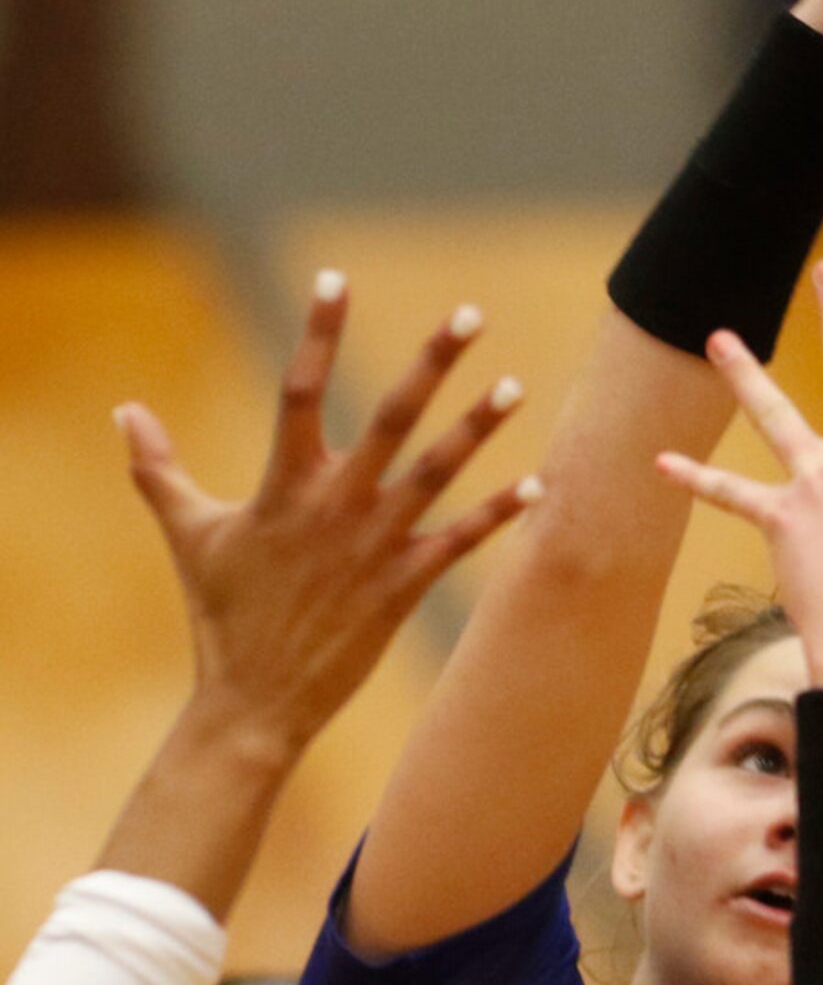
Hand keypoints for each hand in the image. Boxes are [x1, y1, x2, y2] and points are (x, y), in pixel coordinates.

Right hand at [117, 272, 541, 756]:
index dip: (317, 331)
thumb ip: (159, 469)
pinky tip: (537, 485)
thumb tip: (124, 412)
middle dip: (433, 362)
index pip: (300, 388)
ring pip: (438, 471)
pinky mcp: (404, 585)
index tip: (334, 279)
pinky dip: (498, 514)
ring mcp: (375, 544)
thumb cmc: (222, 616)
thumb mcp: (189, 535)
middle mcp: (336, 504)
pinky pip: (460, 541)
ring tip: (515, 386)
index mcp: (283, 483)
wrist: (254, 704)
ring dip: (479, 428)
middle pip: (393, 416)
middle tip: (470, 314)